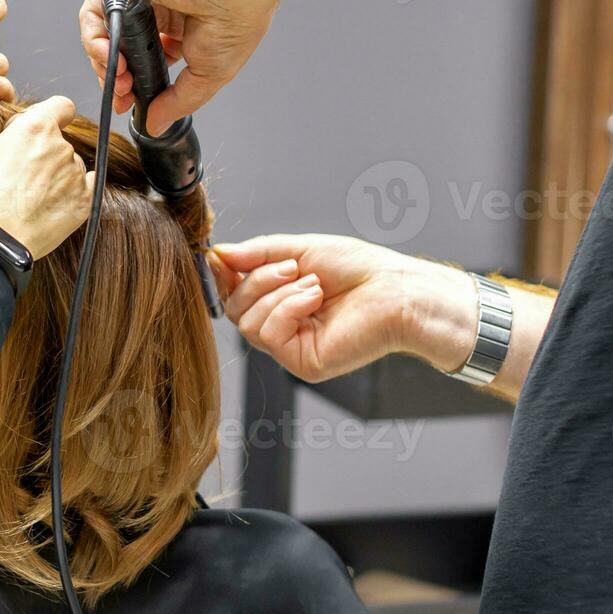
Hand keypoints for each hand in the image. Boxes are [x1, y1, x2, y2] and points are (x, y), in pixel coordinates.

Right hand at [0, 96, 92, 259]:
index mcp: (34, 128)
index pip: (61, 105)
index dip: (50, 114)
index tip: (38, 127)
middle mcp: (62, 147)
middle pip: (60, 141)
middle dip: (42, 152)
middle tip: (18, 172)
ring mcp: (76, 176)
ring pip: (70, 166)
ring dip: (55, 175)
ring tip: (29, 196)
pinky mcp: (84, 203)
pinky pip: (85, 188)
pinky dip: (72, 192)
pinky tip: (53, 201)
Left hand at [79, 0, 279, 135]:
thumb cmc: (234, 18)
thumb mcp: (208, 75)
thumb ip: (177, 102)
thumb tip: (155, 125)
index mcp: (183, 30)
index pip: (147, 61)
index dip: (136, 85)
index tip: (130, 104)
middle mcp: (158, 11)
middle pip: (122, 50)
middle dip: (118, 78)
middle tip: (122, 96)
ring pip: (105, 35)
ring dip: (106, 62)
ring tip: (121, 78)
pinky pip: (94, 12)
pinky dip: (94, 38)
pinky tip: (108, 55)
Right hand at [214, 234, 475, 383]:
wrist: (395, 289)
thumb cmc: (359, 269)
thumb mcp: (300, 250)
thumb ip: (257, 254)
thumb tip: (217, 253)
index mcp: (281, 301)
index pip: (235, 294)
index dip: (224, 276)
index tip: (221, 257)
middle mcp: (283, 327)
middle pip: (235, 308)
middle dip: (258, 280)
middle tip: (292, 267)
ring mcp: (291, 348)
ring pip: (247, 322)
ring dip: (277, 293)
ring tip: (313, 284)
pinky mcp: (302, 363)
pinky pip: (268, 334)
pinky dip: (288, 308)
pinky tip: (315, 299)